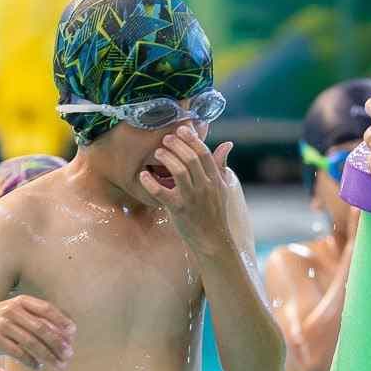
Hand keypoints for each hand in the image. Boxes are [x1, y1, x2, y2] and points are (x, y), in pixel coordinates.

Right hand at [0, 295, 74, 369]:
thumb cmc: (3, 320)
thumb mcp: (18, 311)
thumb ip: (39, 317)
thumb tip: (68, 331)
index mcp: (21, 301)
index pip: (47, 309)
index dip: (62, 320)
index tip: (73, 333)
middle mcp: (11, 310)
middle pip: (41, 328)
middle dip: (58, 343)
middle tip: (69, 354)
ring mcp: (2, 325)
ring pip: (31, 343)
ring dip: (48, 356)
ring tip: (59, 365)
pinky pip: (18, 353)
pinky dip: (31, 361)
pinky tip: (39, 367)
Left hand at [138, 126, 236, 256]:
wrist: (213, 240)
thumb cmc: (215, 213)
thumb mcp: (222, 188)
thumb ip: (221, 165)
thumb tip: (227, 144)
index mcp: (215, 180)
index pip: (204, 153)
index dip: (192, 139)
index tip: (182, 129)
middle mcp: (205, 187)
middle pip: (190, 158)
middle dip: (176, 145)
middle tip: (165, 139)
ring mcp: (191, 198)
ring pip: (178, 171)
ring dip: (166, 158)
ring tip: (158, 153)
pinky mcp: (178, 209)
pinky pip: (161, 192)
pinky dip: (150, 183)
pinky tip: (143, 176)